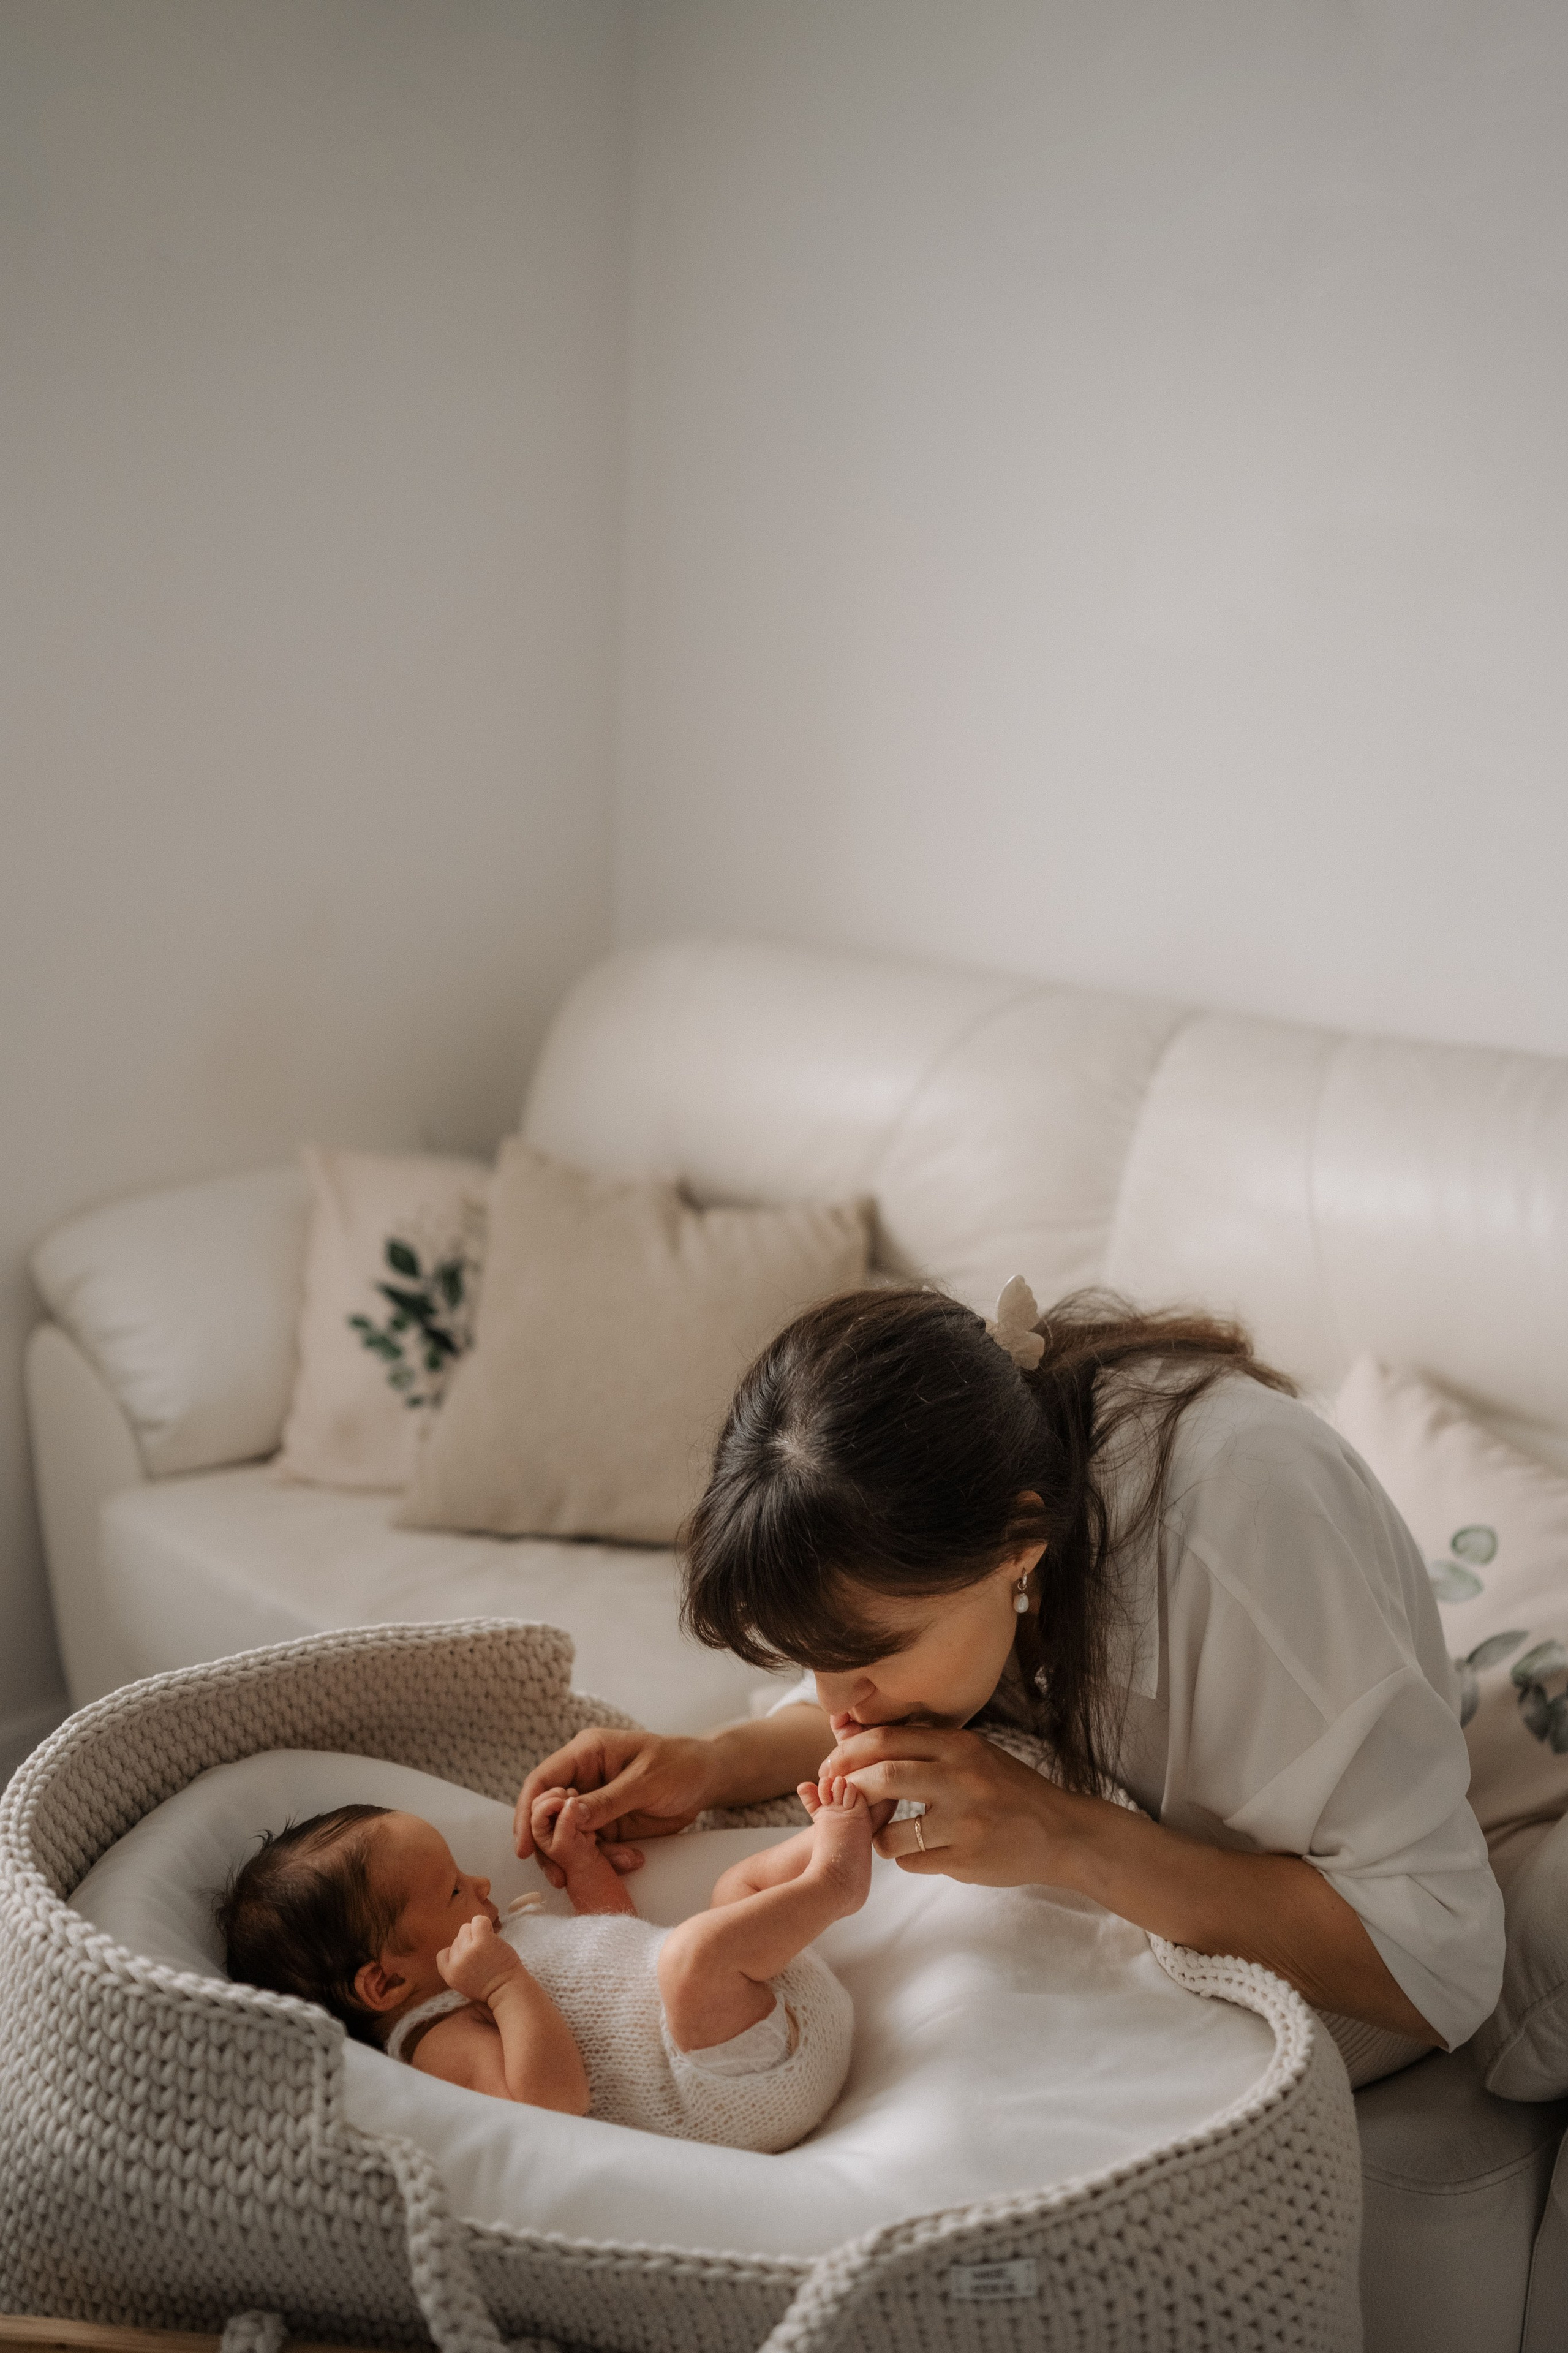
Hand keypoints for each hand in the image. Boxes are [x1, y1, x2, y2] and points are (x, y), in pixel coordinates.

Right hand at [438, 1914, 524, 2005]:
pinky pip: (478, 1920)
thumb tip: (458, 1945)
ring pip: (466, 1928)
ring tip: (489, 1944)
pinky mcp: (482, 1941)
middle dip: (469, 1942)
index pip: (443, 1953)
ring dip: (477, 1933)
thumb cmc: (490, 1986)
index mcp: (450, 1975)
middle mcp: (457, 1963)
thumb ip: (457, 1967)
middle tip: (483, 1953)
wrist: (507, 1989)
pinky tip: (491, 1932)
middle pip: (457, 1938)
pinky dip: (484, 1923)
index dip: (456, 1952)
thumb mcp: (463, 1983)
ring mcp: (468, 1951)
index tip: (469, 1957)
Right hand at [513, 1727, 719, 1877]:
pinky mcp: (607, 1825)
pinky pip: (593, 1848)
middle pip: (548, 1814)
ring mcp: (594, 1805)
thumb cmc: (678, 1764)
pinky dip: (605, 1860)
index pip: (542, 1781)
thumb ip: (607, 1799)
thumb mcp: (644, 1780)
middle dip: (550, 1846)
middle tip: (560, 1875)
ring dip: (582, 1857)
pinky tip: (631, 1860)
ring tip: (612, 1867)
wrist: (706, 1779)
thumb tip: (568, 1814)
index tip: (524, 1846)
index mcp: (586, 1753)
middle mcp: (583, 1778)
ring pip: (568, 1836)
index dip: (527, 1812)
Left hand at [818, 1723, 1091, 1886]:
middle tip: (836, 1798)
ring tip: (880, 1835)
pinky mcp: (967, 1859)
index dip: (850, 1752)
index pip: (888, 1739)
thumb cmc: (1009, 1789)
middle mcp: (961, 1780)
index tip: (832, 1765)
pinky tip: (915, 1852)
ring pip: (891, 1832)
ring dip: (874, 1836)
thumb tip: (863, 1741)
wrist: (1060, 1832)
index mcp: (959, 1746)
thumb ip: (928, 1747)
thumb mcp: (974, 1753)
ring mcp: (964, 1822)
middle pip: (883, 1776)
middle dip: (850, 1788)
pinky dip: (903, 1859)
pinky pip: (912, 1862)